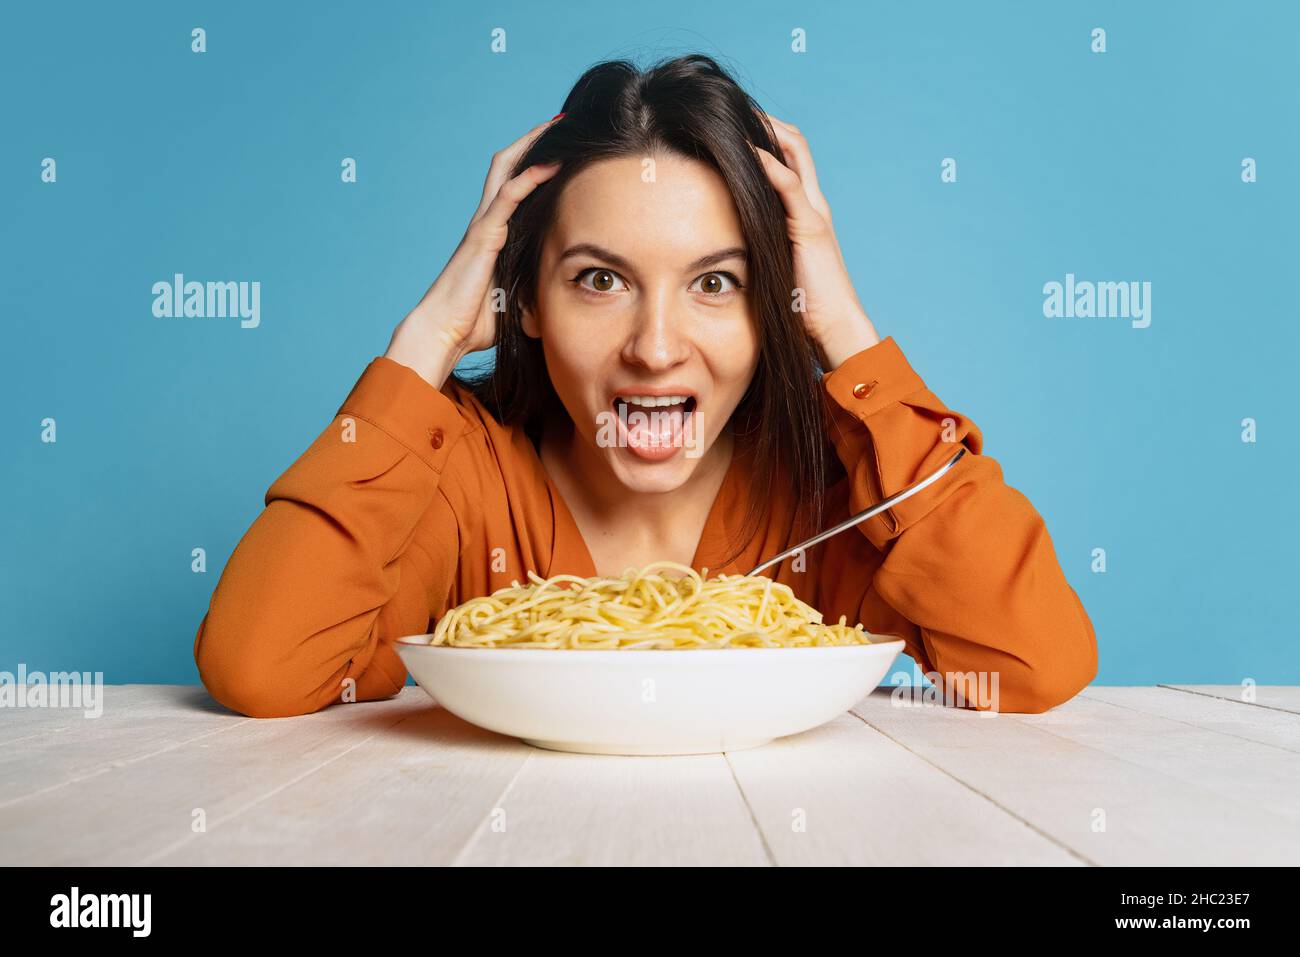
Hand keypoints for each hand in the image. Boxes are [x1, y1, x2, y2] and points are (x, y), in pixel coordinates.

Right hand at [385, 117, 563, 387]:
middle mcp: (487, 221)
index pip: (515, 186)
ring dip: (533, 146)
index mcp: (494, 234)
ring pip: (507, 171)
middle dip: (534, 140)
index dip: (535, 163)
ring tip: (558, 126)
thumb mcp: (517, 300)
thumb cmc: (476, 322)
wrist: (445, 332)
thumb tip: (561, 296)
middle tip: (562, 122)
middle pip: (509, 166)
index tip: (562, 147)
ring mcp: (484, 225)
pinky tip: (550, 163)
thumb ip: (534, 288)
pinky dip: (529, 177)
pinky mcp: (484, 235)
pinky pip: (508, 197)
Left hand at [752, 113, 879, 369]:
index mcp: (804, 211)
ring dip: (766, 129)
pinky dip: (769, 165)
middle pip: (794, 142)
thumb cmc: (801, 307)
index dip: (764, 135)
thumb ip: (758, 246)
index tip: (730, 124)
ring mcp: (814, 212)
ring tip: (735, 114)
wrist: (832, 329)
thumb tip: (722, 245)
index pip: (788, 156)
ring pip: (794, 152)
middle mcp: (813, 203)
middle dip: (764, 120)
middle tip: (730, 106)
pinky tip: (747, 152)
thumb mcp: (773, 266)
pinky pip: (791, 185)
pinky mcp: (810, 227)